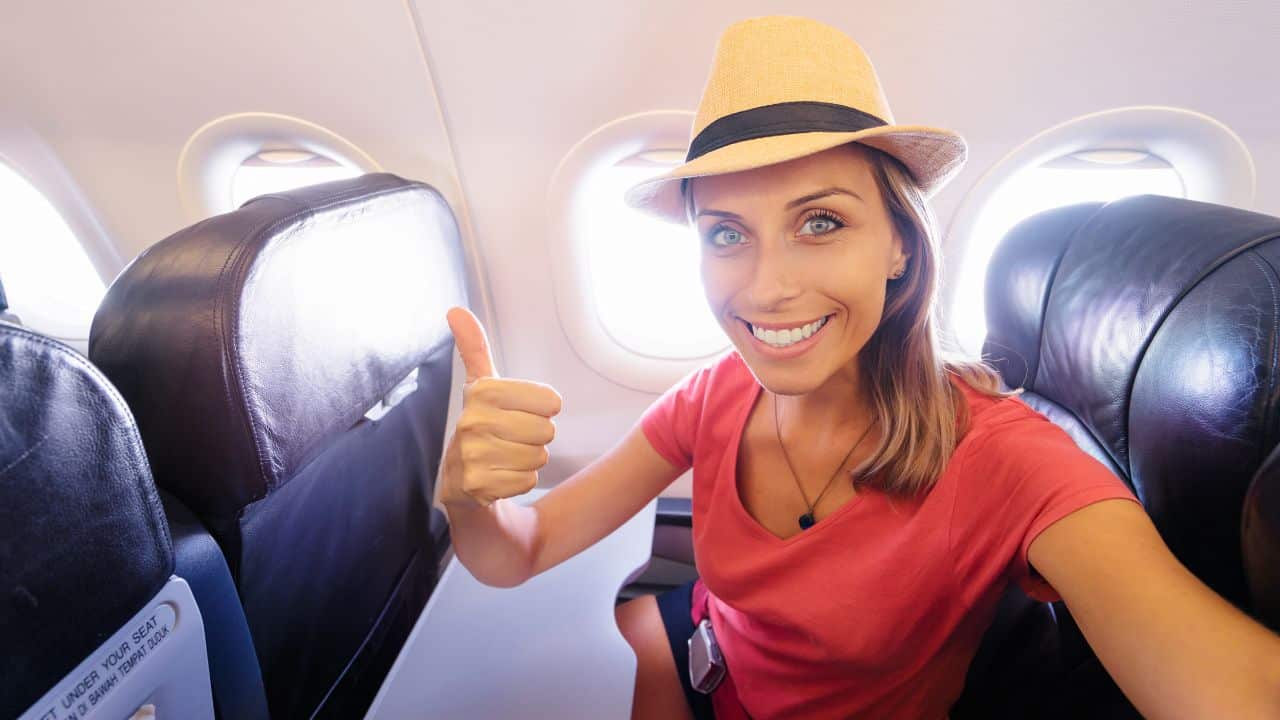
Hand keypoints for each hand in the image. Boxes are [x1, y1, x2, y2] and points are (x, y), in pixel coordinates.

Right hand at [441, 307, 561, 507]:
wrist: (459, 480)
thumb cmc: (481, 425)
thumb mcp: (481, 386)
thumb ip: (474, 348)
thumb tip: (455, 310)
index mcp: (482, 391)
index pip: (551, 402)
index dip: (544, 410)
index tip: (521, 412)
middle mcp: (472, 421)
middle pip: (547, 431)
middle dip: (536, 437)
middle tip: (512, 438)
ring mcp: (472, 455)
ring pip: (539, 457)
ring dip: (528, 460)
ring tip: (505, 456)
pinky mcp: (477, 486)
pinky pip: (526, 481)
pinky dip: (518, 481)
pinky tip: (499, 476)